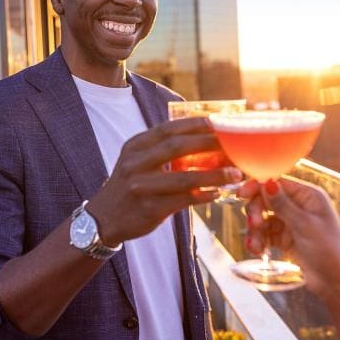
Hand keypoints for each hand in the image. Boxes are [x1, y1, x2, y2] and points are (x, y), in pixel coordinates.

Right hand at [87, 117, 243, 246]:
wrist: (104, 218)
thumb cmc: (130, 186)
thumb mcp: (137, 161)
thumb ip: (161, 149)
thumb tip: (202, 138)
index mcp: (135, 146)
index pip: (168, 128)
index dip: (195, 124)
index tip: (218, 122)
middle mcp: (135, 163)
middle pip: (177, 147)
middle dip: (209, 143)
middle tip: (234, 144)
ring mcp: (141, 187)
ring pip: (184, 177)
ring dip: (214, 175)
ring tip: (235, 173)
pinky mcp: (150, 208)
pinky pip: (184, 200)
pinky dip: (204, 195)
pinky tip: (218, 193)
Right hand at [239, 178, 339, 300]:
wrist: (337, 284)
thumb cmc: (330, 251)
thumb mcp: (304, 225)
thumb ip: (282, 204)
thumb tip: (266, 182)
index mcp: (308, 196)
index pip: (277, 183)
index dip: (257, 187)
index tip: (241, 194)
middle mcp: (299, 206)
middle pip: (266, 200)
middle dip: (256, 212)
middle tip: (254, 225)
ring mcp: (292, 222)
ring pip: (263, 218)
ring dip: (256, 231)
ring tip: (256, 247)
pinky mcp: (286, 238)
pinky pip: (265, 234)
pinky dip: (259, 241)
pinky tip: (257, 250)